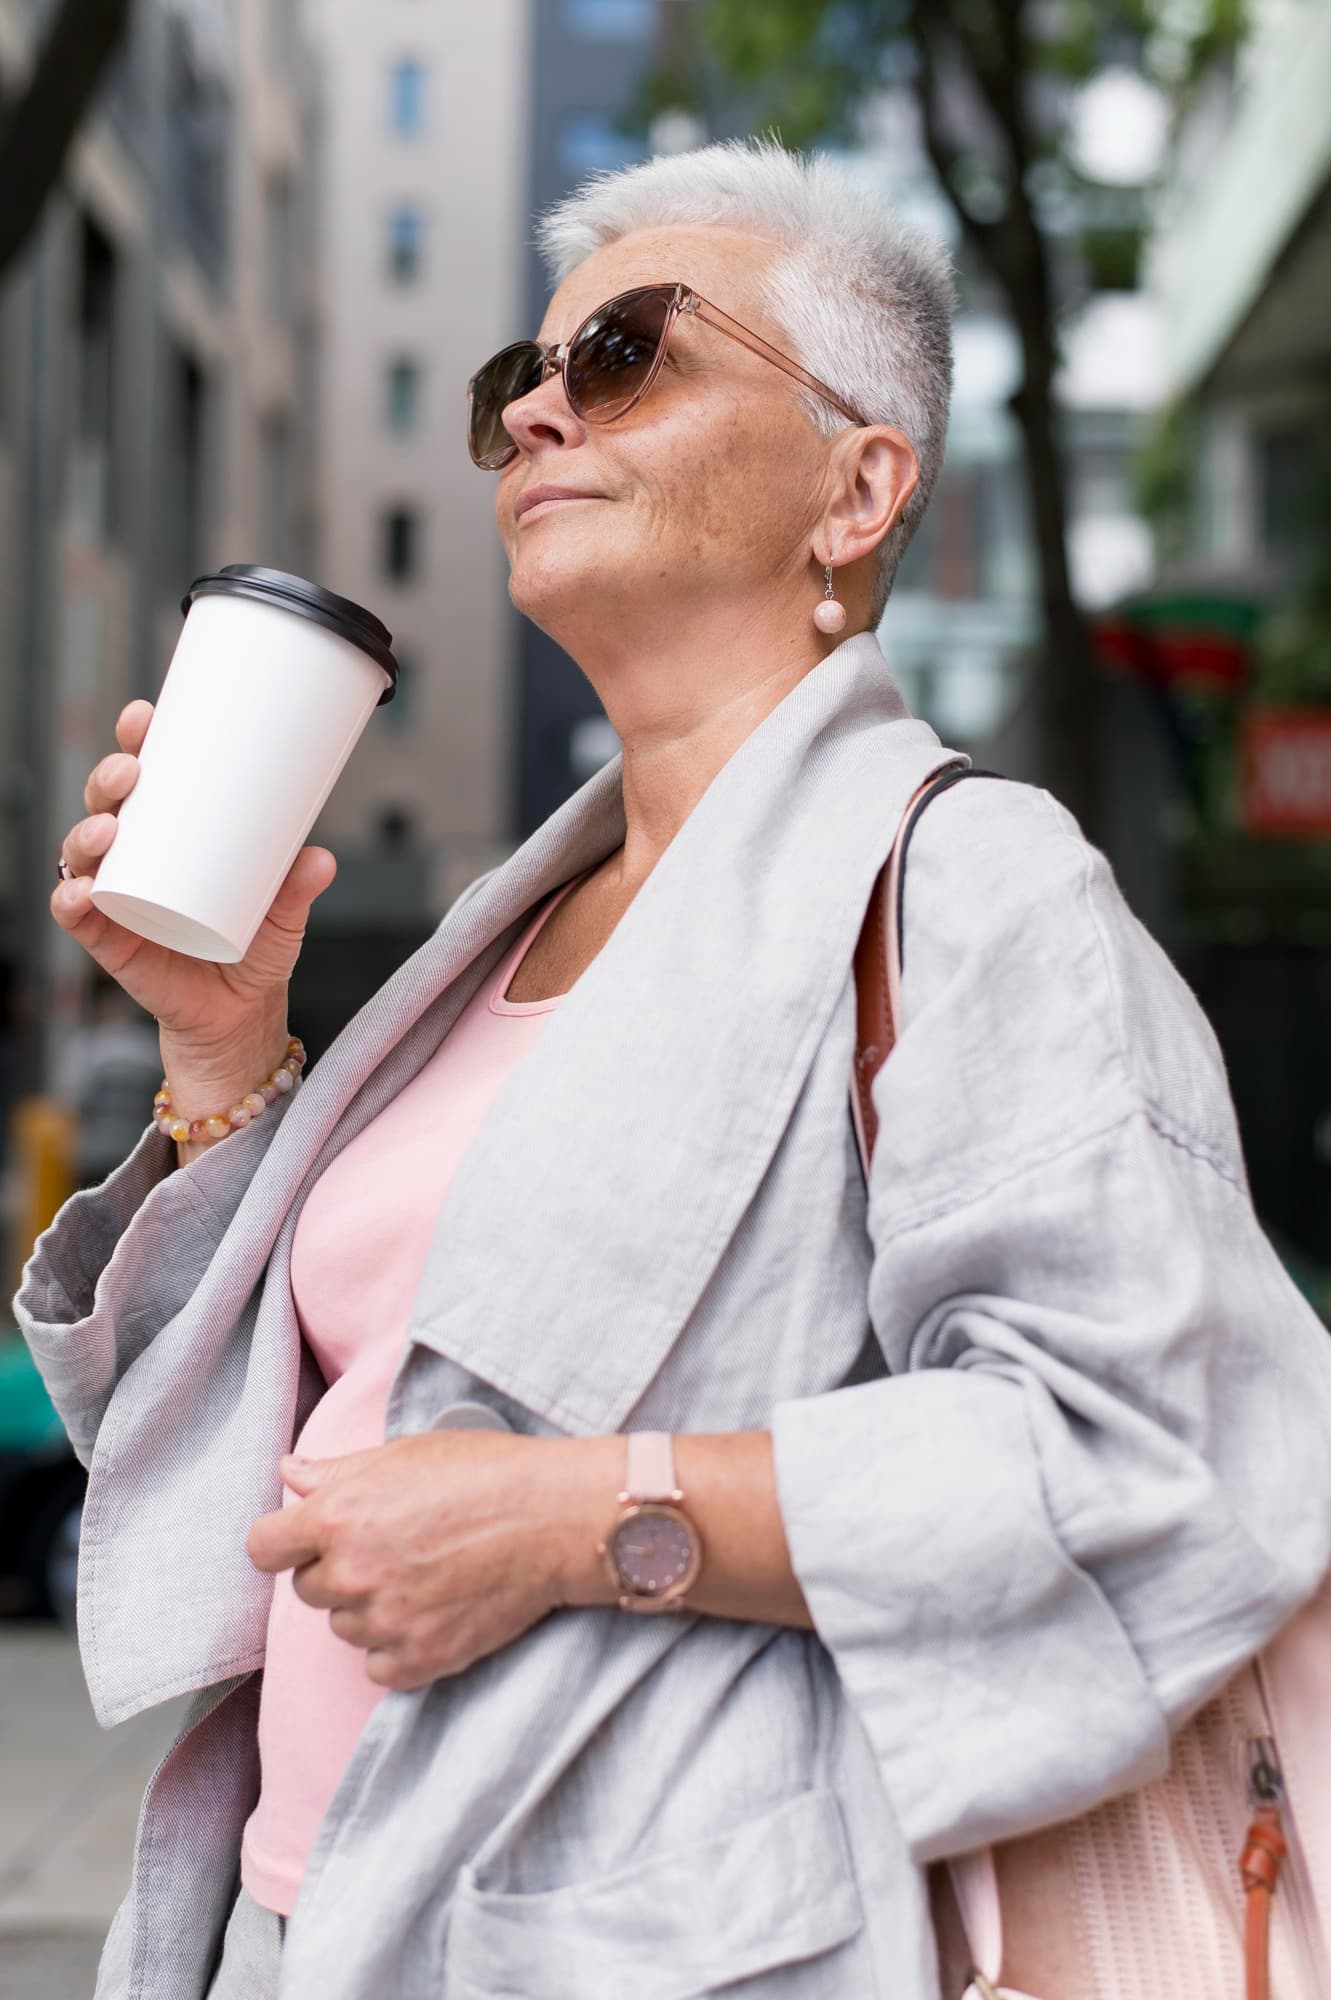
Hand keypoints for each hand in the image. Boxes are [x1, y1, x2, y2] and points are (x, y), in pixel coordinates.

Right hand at [52, 698, 336, 1049]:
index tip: (145, 716)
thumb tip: (320, 858)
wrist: (242, 1012)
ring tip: (109, 830)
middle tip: (133, 771)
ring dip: (87, 834)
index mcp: (170, 833)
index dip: (136, 742)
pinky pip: (76, 915)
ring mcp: (117, 897)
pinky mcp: (109, 940)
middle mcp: (135, 857)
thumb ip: (298, 886)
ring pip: (85, 852)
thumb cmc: (257, 945)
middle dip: (109, 779)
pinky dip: (71, 900)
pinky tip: (79, 891)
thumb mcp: (284, 913)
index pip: (145, 778)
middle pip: (106, 804)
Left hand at [245, 1431, 620, 1690]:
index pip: (263, 1548)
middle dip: (339, 1569)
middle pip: (308, 1589)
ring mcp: (384, 1621)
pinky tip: (434, 1611)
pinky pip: (379, 1665)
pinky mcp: (420, 1658)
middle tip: (394, 1547)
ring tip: (424, 1575)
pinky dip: (400, 1647)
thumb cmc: (485, 1471)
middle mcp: (350, 1573)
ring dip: (371, 1608)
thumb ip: (337, 1471)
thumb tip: (289, 1475)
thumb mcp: (405, 1453)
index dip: (286, 1541)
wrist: (555, 1517)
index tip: (310, 1538)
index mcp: (337, 1516)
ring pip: (346, 1627)